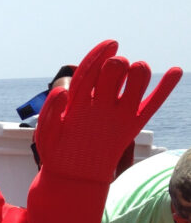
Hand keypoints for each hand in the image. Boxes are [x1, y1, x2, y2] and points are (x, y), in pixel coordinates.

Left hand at [35, 40, 181, 182]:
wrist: (71, 177)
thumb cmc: (56, 154)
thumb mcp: (46, 135)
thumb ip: (51, 112)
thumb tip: (63, 91)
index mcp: (81, 95)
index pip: (92, 67)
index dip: (101, 54)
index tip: (112, 45)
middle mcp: (102, 99)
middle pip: (115, 69)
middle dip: (117, 66)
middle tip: (113, 76)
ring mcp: (117, 110)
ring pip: (135, 80)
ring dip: (138, 74)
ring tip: (134, 80)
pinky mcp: (132, 124)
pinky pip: (152, 103)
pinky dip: (165, 88)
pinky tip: (175, 71)